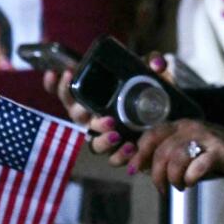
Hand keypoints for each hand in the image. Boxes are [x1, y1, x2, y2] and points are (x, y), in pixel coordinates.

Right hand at [41, 51, 172, 159]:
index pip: (67, 92)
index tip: (61, 73)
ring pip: (93, 143)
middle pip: (76, 117)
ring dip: (102, 139)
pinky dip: (121, 155)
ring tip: (116, 133)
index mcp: (92, 99)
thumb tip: (157, 64)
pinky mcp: (120, 152)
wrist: (167, 119)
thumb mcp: (149, 76)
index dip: (57, 84)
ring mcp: (104, 136)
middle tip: (93, 107)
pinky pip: (114, 159)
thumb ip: (152, 64)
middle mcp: (93, 119)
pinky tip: (131, 147)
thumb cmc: (147, 94)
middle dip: (81, 112)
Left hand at [137, 119, 223, 193]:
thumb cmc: (216, 152)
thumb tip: (141, 168)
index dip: (139, 153)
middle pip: (161, 150)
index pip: (151, 134)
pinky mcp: (220, 152)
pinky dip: (190, 178)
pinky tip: (192, 182)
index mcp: (181, 126)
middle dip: (155, 174)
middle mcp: (191, 128)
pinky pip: (197, 167)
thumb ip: (168, 154)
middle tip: (161, 187)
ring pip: (176, 158)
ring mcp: (206, 138)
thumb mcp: (190, 147)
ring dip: (173, 178)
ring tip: (179, 186)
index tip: (133, 169)